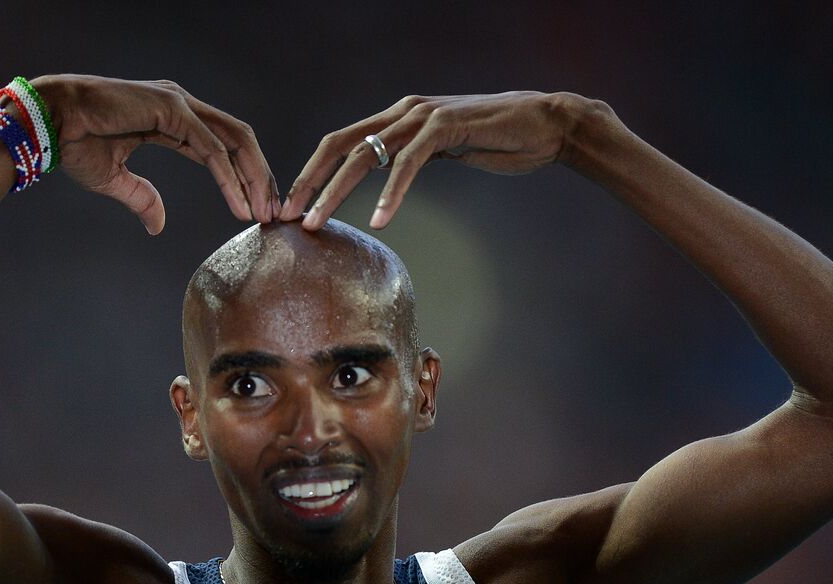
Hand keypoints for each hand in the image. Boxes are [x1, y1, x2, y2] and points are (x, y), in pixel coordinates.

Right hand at [31, 74, 278, 233]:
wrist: (50, 120)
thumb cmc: (75, 142)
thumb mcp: (116, 179)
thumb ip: (142, 198)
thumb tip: (159, 225)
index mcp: (173, 118)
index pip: (223, 147)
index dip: (243, 177)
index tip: (255, 209)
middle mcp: (182, 107)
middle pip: (239, 141)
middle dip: (260, 177)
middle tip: (272, 213)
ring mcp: (179, 104)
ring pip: (234, 142)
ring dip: (254, 178)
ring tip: (263, 212)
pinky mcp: (172, 110)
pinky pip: (211, 149)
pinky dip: (230, 178)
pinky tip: (240, 205)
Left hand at [279, 92, 583, 229]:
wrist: (547, 124)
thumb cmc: (499, 141)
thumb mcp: (444, 151)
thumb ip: (412, 158)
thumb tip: (386, 179)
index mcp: (397, 117)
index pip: (340, 143)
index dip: (311, 173)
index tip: (291, 206)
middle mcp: (403, 111)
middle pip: (339, 145)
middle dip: (308, 182)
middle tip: (285, 216)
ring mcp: (423, 116)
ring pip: (365, 154)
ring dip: (335, 192)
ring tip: (316, 223)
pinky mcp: (446, 128)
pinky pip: (408, 163)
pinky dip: (390, 193)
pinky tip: (378, 220)